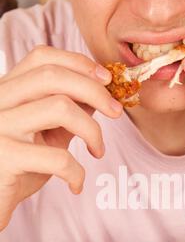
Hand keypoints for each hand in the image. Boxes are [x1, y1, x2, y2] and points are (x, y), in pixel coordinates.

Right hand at [0, 45, 122, 230]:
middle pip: (53, 76)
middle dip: (95, 91)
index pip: (41, 57)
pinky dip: (77, 172)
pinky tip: (76, 184)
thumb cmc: (19, 169)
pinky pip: (57, 157)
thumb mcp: (45, 135)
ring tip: (98, 151)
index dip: (78, 62)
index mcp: (7, 91)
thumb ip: (67, 113)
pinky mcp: (5, 156)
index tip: (106, 79)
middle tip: (117, 112)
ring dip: (92, 130)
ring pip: (60, 108)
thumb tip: (101, 93)